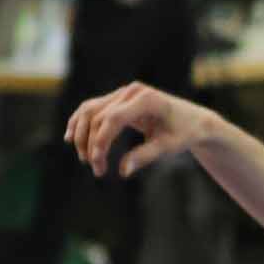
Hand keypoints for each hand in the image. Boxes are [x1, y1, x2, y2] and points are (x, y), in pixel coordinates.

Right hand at [65, 83, 213, 177]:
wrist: (193, 120)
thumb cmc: (183, 133)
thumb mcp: (169, 147)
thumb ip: (146, 156)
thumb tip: (123, 171)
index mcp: (147, 100)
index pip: (113, 118)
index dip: (101, 140)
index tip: (97, 163)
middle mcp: (131, 92)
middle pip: (98, 116)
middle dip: (92, 144)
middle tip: (97, 169)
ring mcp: (122, 93)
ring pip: (90, 110)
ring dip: (81, 134)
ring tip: (85, 159)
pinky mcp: (117, 99)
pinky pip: (92, 108)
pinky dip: (80, 122)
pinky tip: (70, 138)